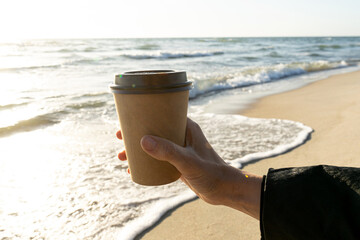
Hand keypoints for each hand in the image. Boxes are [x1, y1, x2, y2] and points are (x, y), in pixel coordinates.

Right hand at [116, 118, 261, 218]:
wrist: (224, 190)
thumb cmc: (211, 172)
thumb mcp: (187, 161)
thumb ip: (168, 151)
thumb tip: (143, 141)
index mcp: (186, 127)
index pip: (162, 115)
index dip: (143, 117)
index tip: (126, 122)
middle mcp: (182, 136)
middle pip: (154, 130)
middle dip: (136, 134)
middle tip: (119, 139)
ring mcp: (180, 149)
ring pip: (154, 145)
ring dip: (138, 149)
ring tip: (122, 157)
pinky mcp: (178, 163)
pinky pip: (158, 158)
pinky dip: (146, 161)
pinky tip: (134, 170)